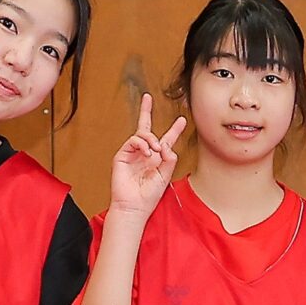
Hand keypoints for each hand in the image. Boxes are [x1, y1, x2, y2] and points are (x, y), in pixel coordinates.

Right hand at [109, 94, 185, 216]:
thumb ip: (169, 159)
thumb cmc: (149, 196)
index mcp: (157, 159)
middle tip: (148, 97)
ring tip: (156, 150)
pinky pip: (133, 141)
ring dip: (151, 139)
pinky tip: (147, 152)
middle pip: (146, 128)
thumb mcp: (165, 176)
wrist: (134, 206)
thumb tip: (167, 145)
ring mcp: (133, 153)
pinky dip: (141, 144)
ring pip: (142, 134)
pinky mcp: (122, 155)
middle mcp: (145, 153)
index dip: (174, 130)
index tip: (182, 120)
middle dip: (146, 111)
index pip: (166, 140)